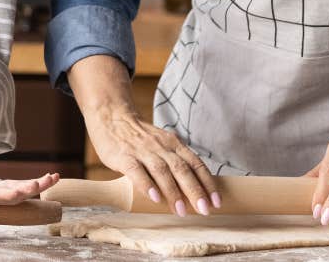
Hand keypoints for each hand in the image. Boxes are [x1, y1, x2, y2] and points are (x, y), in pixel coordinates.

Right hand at [88, 108, 218, 216]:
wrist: (111, 117)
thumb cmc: (139, 137)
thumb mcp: (162, 144)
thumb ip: (174, 161)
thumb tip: (192, 189)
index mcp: (174, 144)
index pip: (196, 164)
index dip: (208, 183)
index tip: (217, 202)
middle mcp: (162, 146)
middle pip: (183, 169)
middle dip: (196, 191)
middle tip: (205, 210)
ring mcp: (143, 151)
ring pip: (162, 171)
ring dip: (174, 192)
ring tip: (182, 211)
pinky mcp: (125, 156)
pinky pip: (137, 171)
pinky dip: (147, 185)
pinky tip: (154, 198)